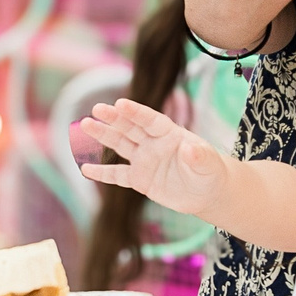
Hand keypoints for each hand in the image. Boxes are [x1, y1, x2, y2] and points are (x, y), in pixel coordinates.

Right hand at [78, 98, 228, 214]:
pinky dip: (103, 174)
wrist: (207, 192)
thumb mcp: (208, 164)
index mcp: (169, 133)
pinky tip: (85, 169)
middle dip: (113, 118)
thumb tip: (190, 149)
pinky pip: (118, 175)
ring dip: (103, 135)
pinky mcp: (139, 179)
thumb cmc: (210, 172)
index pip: (150, 120)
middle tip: (96, 109)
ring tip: (85, 125)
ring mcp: (144, 160)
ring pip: (120, 145)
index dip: (135, 112)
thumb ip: (199, 156)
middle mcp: (153, 143)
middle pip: (130, 128)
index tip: (120, 103)